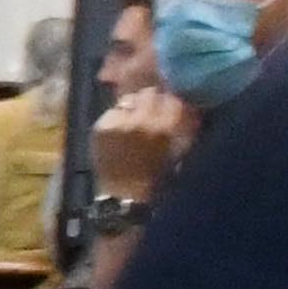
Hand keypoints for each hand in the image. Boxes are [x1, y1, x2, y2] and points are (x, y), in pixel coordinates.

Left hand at [94, 85, 198, 205]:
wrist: (125, 194)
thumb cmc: (155, 177)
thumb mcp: (176, 150)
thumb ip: (180, 124)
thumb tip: (186, 105)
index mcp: (164, 127)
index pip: (170, 98)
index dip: (168, 100)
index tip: (166, 105)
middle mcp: (142, 120)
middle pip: (148, 93)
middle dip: (150, 100)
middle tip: (148, 110)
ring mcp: (119, 122)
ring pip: (128, 100)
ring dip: (132, 108)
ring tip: (131, 121)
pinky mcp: (101, 126)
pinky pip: (111, 112)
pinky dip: (115, 118)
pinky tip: (117, 131)